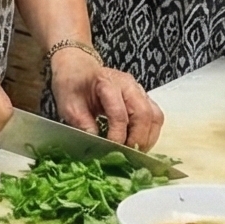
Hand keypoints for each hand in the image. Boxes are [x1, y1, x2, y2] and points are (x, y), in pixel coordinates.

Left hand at [48, 44, 165, 150]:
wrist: (78, 67)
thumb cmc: (73, 85)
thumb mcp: (69, 106)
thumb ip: (83, 125)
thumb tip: (97, 146)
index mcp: (107, 83)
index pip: (119, 114)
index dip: (117, 136)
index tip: (110, 151)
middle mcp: (128, 85)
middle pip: (143, 114)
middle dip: (137, 139)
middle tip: (127, 156)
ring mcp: (139, 90)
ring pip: (155, 116)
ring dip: (148, 138)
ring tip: (134, 152)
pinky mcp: (144, 97)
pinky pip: (155, 116)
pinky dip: (151, 133)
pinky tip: (138, 143)